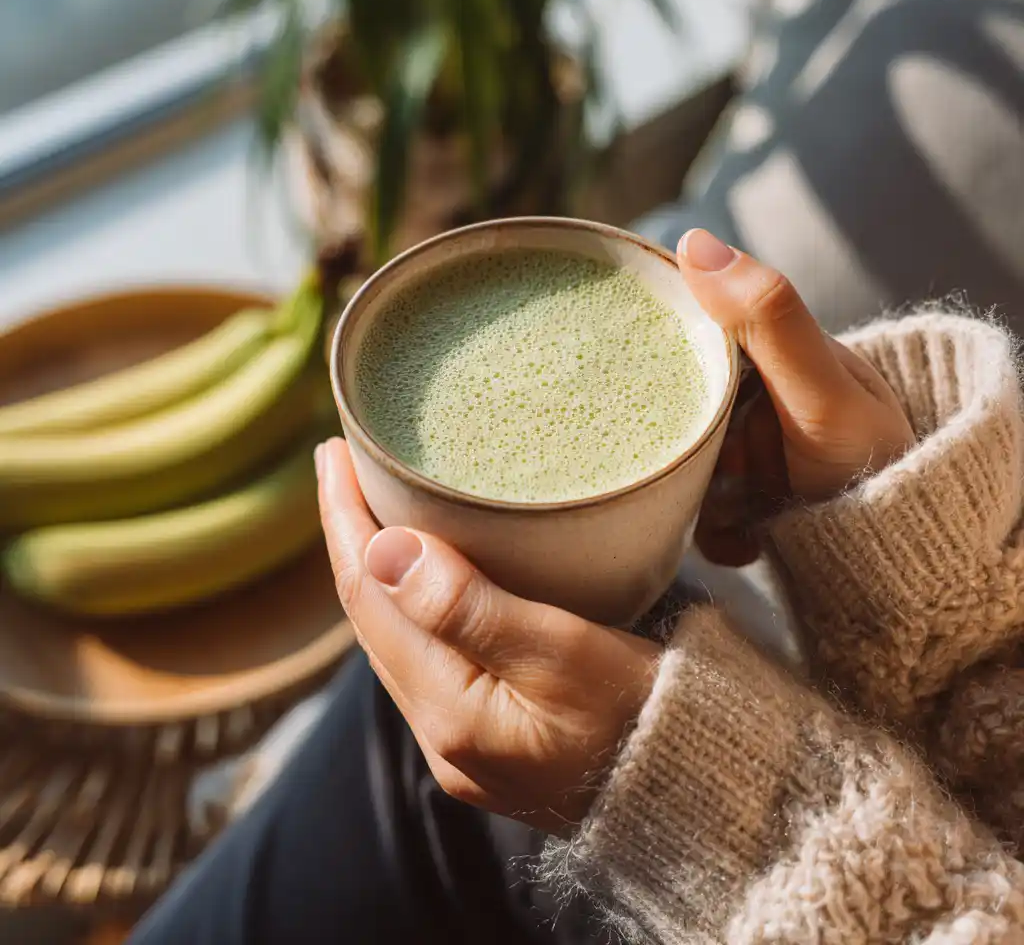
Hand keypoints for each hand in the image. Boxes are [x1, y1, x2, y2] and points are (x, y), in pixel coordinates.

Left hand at [315, 438, 659, 832]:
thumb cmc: (650, 718)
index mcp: (450, 715)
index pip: (370, 599)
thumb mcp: (566, 655)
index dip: (346, 522)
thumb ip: (470, 608)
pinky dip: (410, 603)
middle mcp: (440, 736)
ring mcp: (461, 743)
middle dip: (351, 537)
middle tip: (343, 463)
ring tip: (369, 506)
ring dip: (376, 569)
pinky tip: (418, 573)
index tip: (335, 453)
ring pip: (394, 637)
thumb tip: (384, 549)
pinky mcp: (488, 737)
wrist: (700, 796)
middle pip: (372, 618)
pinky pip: (425, 656)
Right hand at [679, 229, 915, 565]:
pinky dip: (716, 530)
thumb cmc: (872, 462)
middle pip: (681, 409)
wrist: (899, 551)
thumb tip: (693, 241)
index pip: (694, 334)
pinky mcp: (741, 500)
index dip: (672, 359)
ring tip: (748, 510)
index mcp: (772, 352)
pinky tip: (749, 536)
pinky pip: (698, 509)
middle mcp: (755, 397)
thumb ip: (767, 317)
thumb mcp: (820, 389)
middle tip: (733, 473)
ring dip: (705, 497)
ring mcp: (746, 452)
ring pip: (684, 464)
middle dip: (697, 450)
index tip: (673, 396)